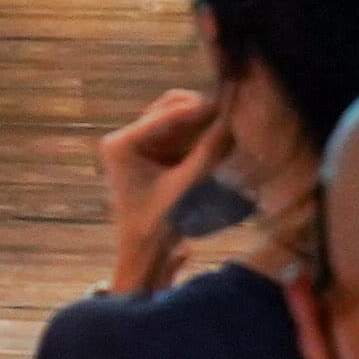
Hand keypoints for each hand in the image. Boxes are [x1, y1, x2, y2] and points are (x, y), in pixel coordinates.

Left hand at [99, 87, 223, 290]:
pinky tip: (221, 137)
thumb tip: (234, 118)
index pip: (168, 114)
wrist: (143, 258)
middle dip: (203, 112)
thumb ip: (209, 151)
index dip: (203, 107)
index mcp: (123, 143)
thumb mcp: (187, 185)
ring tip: (232, 123)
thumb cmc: (157, 227)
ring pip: (177, 120)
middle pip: (171, 109)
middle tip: (236, 111)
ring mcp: (137, 145)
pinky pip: (179, 135)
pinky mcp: (150, 155)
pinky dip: (199, 135)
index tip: (233, 101)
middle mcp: (125, 137)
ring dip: (203, 122)